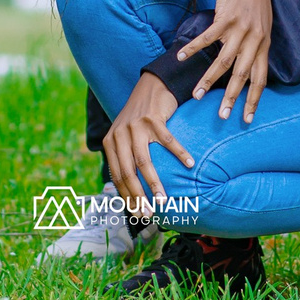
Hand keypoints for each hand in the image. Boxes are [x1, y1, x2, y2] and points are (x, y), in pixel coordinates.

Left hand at [105, 72, 190, 218]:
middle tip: (149, 212)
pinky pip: (168, 141)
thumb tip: (130, 190)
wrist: (150, 86)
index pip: (116, 175)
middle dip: (138, 196)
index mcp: (110, 142)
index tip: (137, 213)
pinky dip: (179, 154)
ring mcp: (136, 126)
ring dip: (154, 183)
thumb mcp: (124, 136)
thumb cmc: (139, 118)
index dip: (126, 196)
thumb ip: (123, 157)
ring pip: (144, 161)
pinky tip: (189, 164)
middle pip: (128, 172)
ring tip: (163, 199)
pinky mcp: (153, 118)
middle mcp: (120, 134)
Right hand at [179, 0, 272, 122]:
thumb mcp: (262, 29)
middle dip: (231, 97)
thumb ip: (255, 50)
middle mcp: (254, 40)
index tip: (247, 118)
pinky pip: (207, 38)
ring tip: (197, 95)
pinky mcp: (225, 18)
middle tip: (222, 115)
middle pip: (242, 75)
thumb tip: (247, 73)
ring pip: (223, 61)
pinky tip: (180, 57)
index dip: (254, 99)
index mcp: (264, 45)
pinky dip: (192, 48)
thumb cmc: (255, 4)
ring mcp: (239, 29)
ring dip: (208, 80)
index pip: (260, 78)